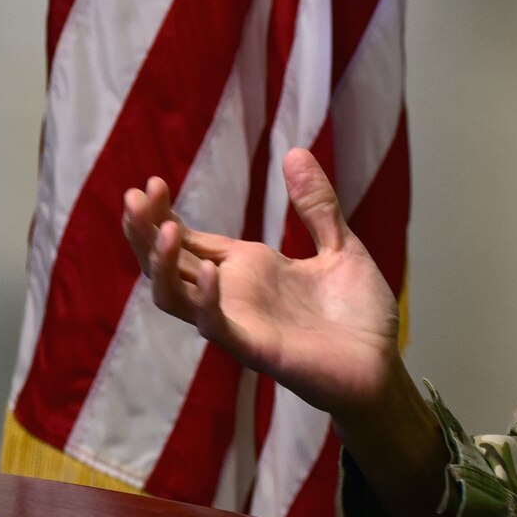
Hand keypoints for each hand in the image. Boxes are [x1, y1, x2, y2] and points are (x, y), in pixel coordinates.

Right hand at [123, 149, 446, 516]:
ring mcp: (238, 321)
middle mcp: (233, 293)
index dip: (164, 213)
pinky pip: (216, 325)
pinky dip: (207, 298)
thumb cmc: (358, 314)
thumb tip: (295, 151)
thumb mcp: (340, 246)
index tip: (152, 182)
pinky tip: (211, 268)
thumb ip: (316, 205)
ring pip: (174, 296)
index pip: (189, 239)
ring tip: (163, 228)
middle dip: (145, 231)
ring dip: (162, 264)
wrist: (382, 366)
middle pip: (167, 263)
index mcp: (248, 268)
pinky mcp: (254, 348)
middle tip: (134, 196)